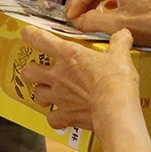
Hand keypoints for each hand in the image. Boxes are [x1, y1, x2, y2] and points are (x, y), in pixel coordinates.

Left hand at [18, 27, 140, 133]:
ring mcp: (59, 97)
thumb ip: (119, 42)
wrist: (115, 109)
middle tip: (39, 70)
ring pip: (37, 94)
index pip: (41, 40)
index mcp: (69, 55)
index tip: (27, 32)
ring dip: (41, 93)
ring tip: (49, 92)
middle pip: (29, 72)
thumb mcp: (120, 55)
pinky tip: (61, 116)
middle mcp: (58, 76)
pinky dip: (55, 118)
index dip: (30, 34)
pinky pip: (52, 118)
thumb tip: (123, 33)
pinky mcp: (66, 115)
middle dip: (31, 70)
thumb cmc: (115, 80)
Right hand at [65, 0, 150, 50]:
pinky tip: (104, 14)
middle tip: (74, 15)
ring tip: (86, 16)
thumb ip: (93, 22)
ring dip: (94, 1)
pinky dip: (106, 3)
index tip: (70, 15)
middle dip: (83, 0)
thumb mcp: (118, 26)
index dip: (77, 1)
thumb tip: (78, 22)